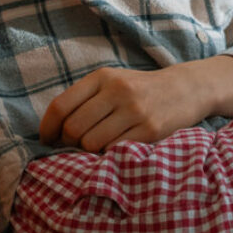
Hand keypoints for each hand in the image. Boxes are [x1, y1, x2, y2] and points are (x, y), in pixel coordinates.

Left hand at [39, 65, 208, 152]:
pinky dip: (108, 155)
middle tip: (75, 147)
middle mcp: (117, 90)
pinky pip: (114, 151)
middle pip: (74, 128)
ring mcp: (135, 110)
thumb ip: (84, 99)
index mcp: (102, 77)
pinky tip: (114, 149)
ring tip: (98, 147)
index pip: (61, 105)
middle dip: (69, 143)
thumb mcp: (111, 82)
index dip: (48, 128)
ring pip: (91, 143)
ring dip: (89, 151)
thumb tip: (53, 131)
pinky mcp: (150, 129)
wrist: (185, 89)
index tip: (47, 140)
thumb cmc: (139, 90)